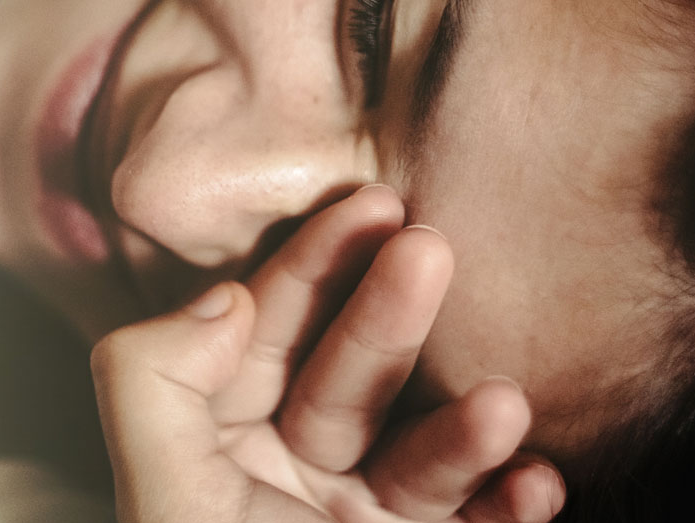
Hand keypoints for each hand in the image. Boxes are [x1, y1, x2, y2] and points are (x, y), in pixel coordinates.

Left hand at [92, 185, 565, 521]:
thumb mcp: (172, 507)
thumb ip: (156, 387)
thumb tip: (222, 297)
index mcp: (218, 449)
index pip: (262, 333)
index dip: (310, 265)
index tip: (366, 203)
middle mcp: (288, 478)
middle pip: (343, 374)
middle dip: (389, 313)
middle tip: (432, 248)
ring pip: (417, 451)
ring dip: (463, 426)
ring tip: (502, 402)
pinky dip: (507, 505)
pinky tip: (539, 482)